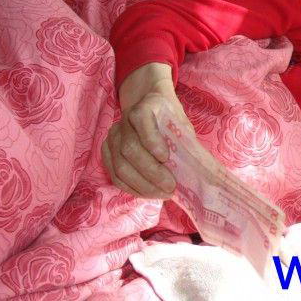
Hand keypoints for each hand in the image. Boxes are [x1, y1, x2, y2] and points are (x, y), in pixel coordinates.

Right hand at [102, 63, 192, 199]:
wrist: (150, 106)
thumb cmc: (170, 118)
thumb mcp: (181, 123)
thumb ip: (184, 141)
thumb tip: (194, 170)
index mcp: (144, 107)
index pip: (142, 121)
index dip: (152, 141)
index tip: (166, 158)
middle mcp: (123, 121)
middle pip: (129, 149)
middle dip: (151, 172)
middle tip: (170, 187)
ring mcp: (112, 136)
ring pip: (120, 166)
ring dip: (143, 185)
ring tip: (163, 193)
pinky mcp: (107, 151)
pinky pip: (114, 175)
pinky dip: (132, 188)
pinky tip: (150, 193)